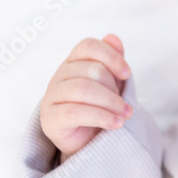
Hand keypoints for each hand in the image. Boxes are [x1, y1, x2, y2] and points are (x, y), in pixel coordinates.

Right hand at [39, 34, 132, 164]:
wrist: (88, 140)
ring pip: (84, 89)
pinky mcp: (50, 118)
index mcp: (74, 62)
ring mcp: (51, 96)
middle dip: (114, 88)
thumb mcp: (111, 82)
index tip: (127, 74)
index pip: (88, 46)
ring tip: (126, 115)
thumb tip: (113, 37)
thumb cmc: (100, 106)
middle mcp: (59, 75)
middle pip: (91, 70)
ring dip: (111, 103)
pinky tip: (116, 124)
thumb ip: (112, 60)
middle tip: (125, 105)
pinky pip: (76, 112)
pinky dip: (101, 117)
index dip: (111, 57)